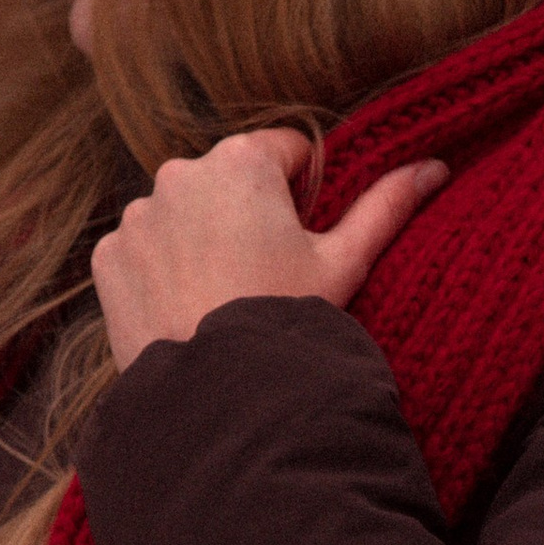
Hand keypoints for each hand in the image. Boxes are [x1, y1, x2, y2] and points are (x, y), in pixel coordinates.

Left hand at [91, 125, 447, 372]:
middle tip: (265, 274)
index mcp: (242, 160)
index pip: (286, 151)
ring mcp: (137, 215)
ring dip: (201, 238)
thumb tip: (435, 166)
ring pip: (182, 214)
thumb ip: (387, 204)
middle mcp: (179, 173)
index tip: (302, 238)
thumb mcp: (345, 262)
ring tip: (223, 296)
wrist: (217, 393)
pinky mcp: (108, 256)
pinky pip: (141, 249)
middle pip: (227, 180)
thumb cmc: (286, 320)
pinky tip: (186, 307)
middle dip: (246, 213)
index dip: (303, 193)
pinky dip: (160, 270)